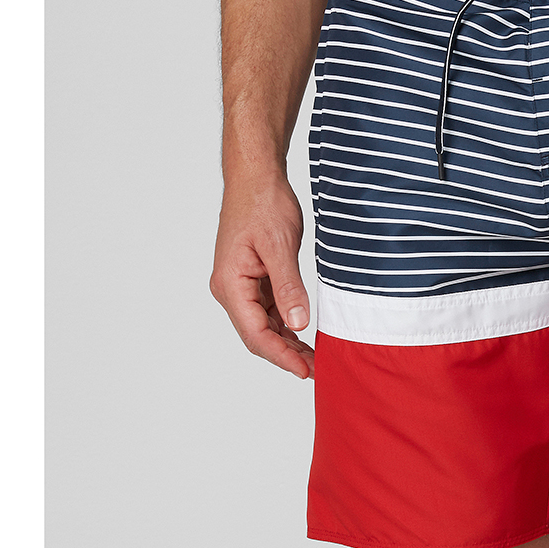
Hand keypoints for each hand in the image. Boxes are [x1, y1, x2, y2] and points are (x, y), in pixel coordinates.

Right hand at [210, 169, 314, 378]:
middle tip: (319, 371)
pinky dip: (286, 327)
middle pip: (257, 336)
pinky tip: (305, 336)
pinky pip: (268, 313)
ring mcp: (240, 286)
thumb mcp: (280, 245)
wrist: (256, 176)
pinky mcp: (252, 281)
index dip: (281, 356)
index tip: (305, 370)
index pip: (254, 333)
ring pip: (263, 327)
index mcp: (230, 283)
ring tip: (316, 359)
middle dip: (287, 356)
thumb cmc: (263, 203)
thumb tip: (297, 323)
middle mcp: (230, 289)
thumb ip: (288, 286)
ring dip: (288, 344)